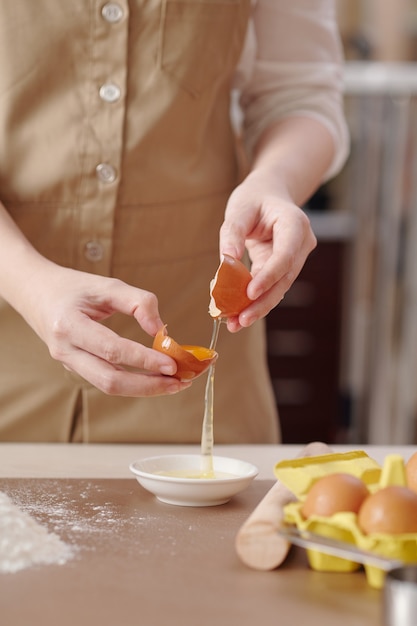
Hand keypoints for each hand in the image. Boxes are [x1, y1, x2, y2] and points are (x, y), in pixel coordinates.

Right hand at [21, 262, 190, 396]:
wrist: (35, 293)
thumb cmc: (72, 287)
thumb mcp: (106, 285)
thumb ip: (138, 302)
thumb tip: (162, 330)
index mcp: (69, 326)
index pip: (112, 350)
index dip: (144, 359)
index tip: (173, 363)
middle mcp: (65, 351)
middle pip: (110, 381)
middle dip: (149, 385)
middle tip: (181, 381)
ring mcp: (69, 363)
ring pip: (109, 387)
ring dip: (145, 389)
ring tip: (175, 383)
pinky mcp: (76, 368)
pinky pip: (107, 381)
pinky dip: (134, 383)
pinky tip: (156, 378)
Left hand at [219, 167, 316, 330]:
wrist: (269, 196)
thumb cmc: (254, 199)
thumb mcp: (238, 209)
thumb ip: (232, 233)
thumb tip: (226, 261)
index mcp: (295, 224)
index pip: (285, 255)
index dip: (269, 276)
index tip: (250, 292)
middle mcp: (301, 243)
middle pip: (284, 279)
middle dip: (262, 302)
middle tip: (241, 320)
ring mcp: (296, 257)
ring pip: (279, 288)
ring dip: (258, 307)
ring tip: (235, 323)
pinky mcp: (284, 268)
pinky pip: (271, 287)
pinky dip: (255, 301)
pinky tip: (238, 315)